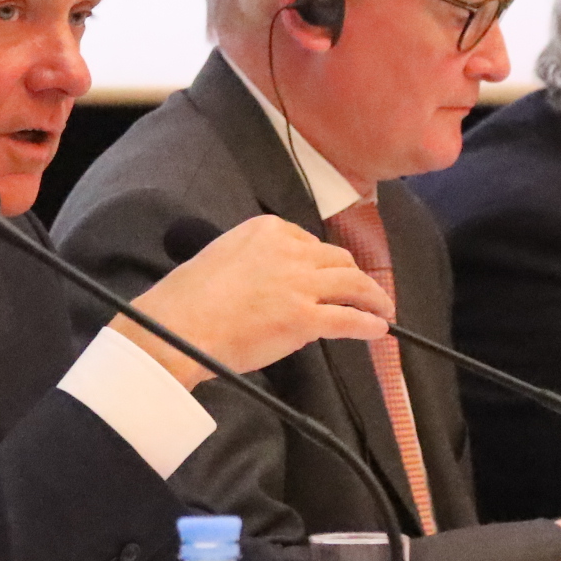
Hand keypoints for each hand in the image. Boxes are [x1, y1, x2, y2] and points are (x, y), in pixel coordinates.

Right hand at [115, 213, 389, 387]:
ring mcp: (299, 283)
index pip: (308, 242)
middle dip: (353, 276)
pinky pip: (349, 318)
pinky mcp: (305, 317)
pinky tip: (378, 330)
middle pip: (336, 259)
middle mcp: (288, 250)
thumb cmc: (187, 301)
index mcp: (266, 230)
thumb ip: (255, 263)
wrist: (178, 326)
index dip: (322, 263)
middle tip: (362, 292)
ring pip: (352, 283)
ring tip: (382, 310)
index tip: (326, 276)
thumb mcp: (223, 258)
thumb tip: (275, 286)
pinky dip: (368, 324)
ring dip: (373, 297)